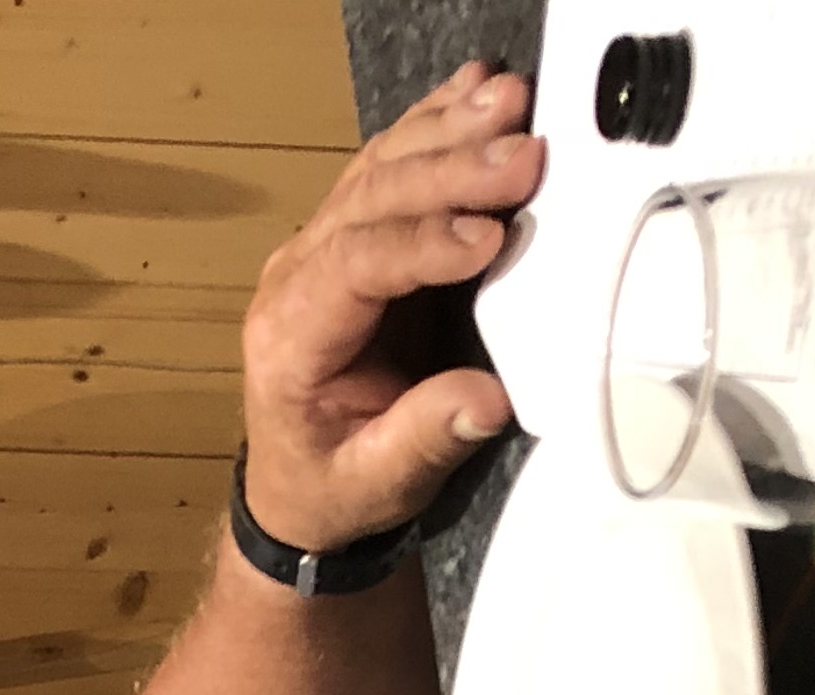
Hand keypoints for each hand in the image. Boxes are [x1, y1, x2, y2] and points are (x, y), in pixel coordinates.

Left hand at [240, 63, 541, 551]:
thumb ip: (424, 440)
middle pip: (370, 201)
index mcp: (290, 338)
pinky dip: (436, 124)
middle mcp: (295, 279)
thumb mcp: (375, 482)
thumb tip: (485, 401)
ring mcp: (320, 248)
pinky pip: (389, 163)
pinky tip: (476, 92)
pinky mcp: (353, 234)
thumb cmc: (332, 483)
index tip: (488, 237)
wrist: (301, 482)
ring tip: (512, 104)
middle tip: (525, 156)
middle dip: (450, 171)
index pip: (352, 266)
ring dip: (449, 132)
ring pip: (380, 168)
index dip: (422, 244)